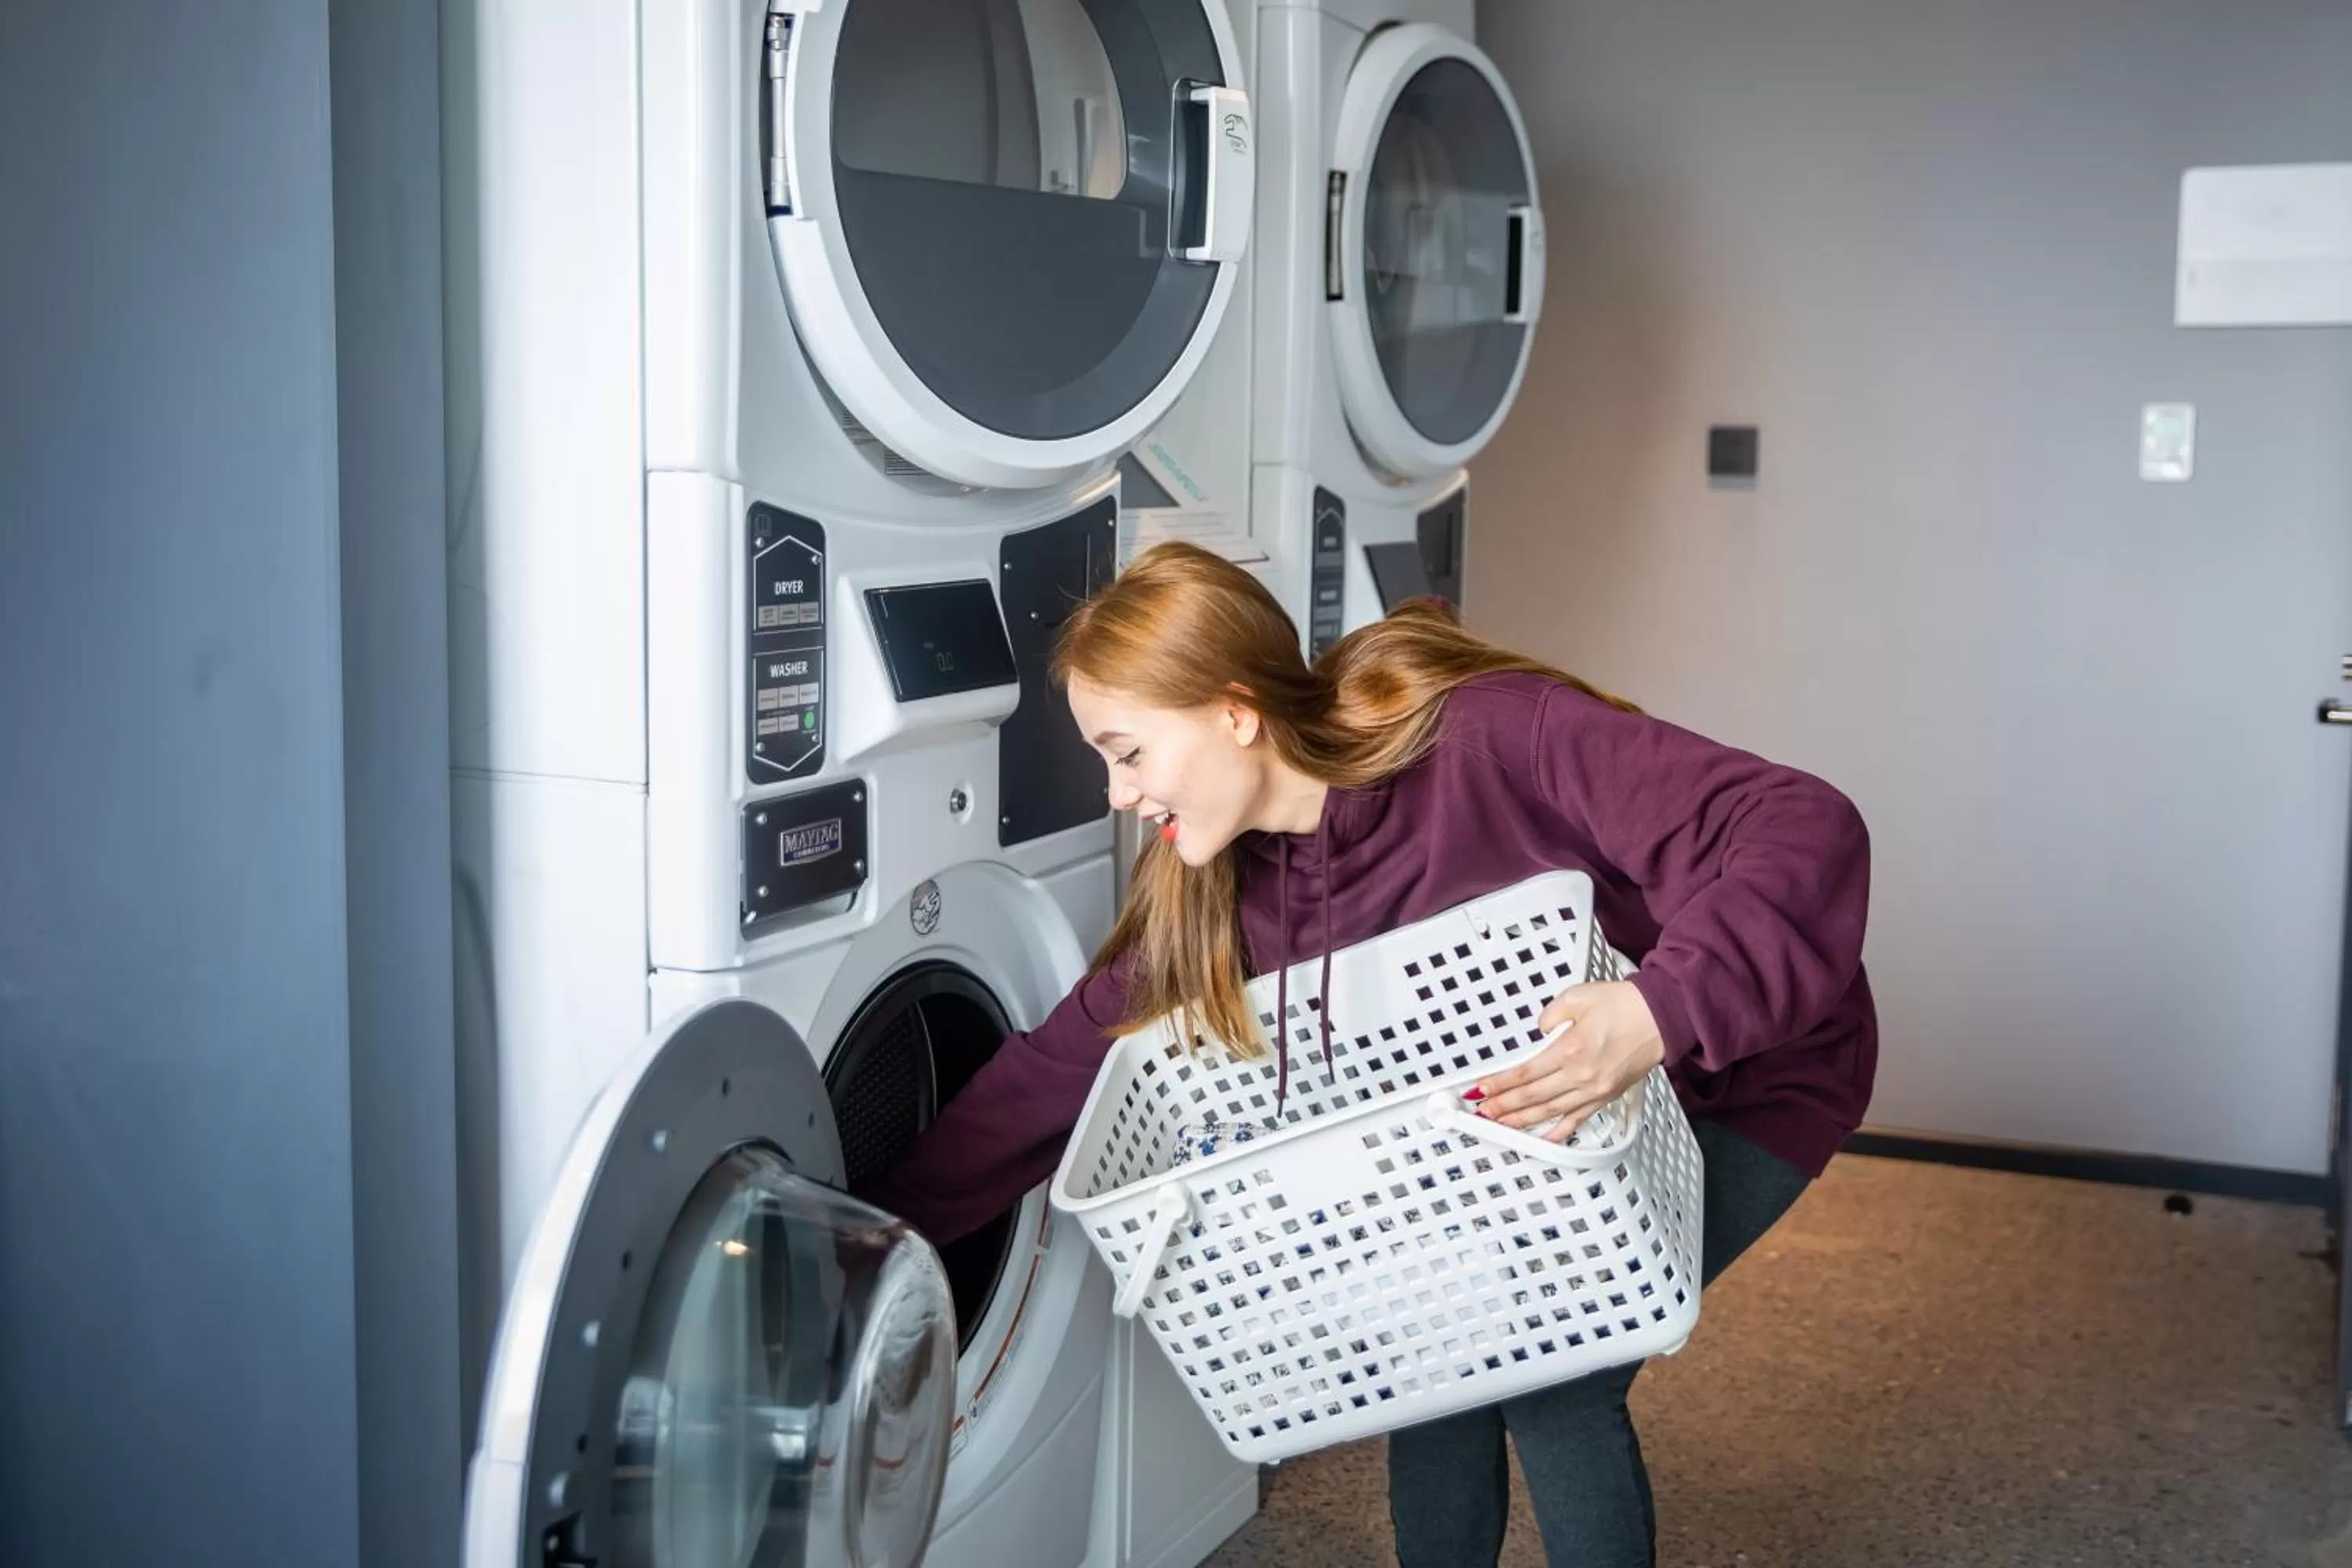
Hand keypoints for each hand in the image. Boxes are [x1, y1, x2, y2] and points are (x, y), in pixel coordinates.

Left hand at [1465, 981, 1665, 1141]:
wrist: (1661, 1018)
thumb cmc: (1625, 1006)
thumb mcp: (1578, 997)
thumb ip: (1551, 1015)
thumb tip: (1540, 1032)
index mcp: (1570, 1049)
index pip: (1525, 1072)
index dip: (1500, 1082)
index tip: (1482, 1088)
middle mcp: (1580, 1075)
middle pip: (1532, 1096)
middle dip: (1503, 1105)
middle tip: (1482, 1110)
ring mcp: (1593, 1090)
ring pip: (1550, 1112)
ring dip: (1522, 1120)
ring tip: (1501, 1124)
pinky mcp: (1605, 1097)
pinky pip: (1576, 1120)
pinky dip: (1557, 1132)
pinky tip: (1541, 1138)